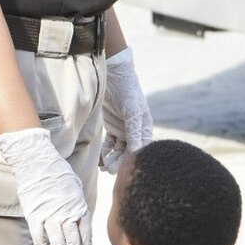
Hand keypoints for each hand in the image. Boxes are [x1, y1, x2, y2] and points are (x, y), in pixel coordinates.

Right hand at [0, 127, 90, 244]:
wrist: (37, 162)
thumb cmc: (58, 173)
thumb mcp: (75, 187)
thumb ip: (78, 205)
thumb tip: (79, 220)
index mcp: (78, 206)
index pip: (85, 232)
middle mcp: (66, 213)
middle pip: (72, 240)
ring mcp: (49, 215)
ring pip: (57, 242)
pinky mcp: (34, 214)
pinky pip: (39, 235)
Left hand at [100, 47, 152, 173]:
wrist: (112, 74)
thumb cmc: (127, 90)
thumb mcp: (132, 110)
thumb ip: (133, 130)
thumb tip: (137, 151)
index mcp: (144, 127)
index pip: (141, 148)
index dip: (133, 158)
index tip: (124, 167)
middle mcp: (135, 130)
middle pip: (129, 151)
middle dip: (121, 162)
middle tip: (110, 170)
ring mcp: (123, 130)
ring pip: (119, 150)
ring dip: (112, 159)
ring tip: (104, 168)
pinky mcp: (112, 127)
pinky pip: (110, 144)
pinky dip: (105, 152)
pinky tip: (100, 160)